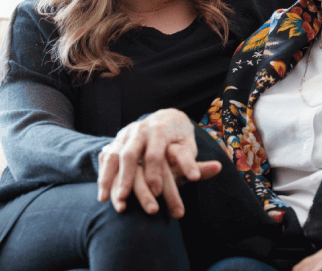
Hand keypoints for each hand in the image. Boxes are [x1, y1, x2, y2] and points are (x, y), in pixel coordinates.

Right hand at [97, 108, 220, 216]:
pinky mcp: (115, 142)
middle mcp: (140, 130)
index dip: (155, 173)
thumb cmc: (179, 138)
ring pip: (113, 157)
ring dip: (111, 180)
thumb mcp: (188, 147)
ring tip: (115, 203)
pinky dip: (103, 177)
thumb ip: (197, 161)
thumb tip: (218, 169)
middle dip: (127, 179)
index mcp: (160, 129)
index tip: (158, 193)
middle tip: (127, 201)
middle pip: (130, 154)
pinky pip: (105, 160)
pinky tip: (103, 197)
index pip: (155, 152)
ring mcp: (124, 135)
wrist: (164, 118)